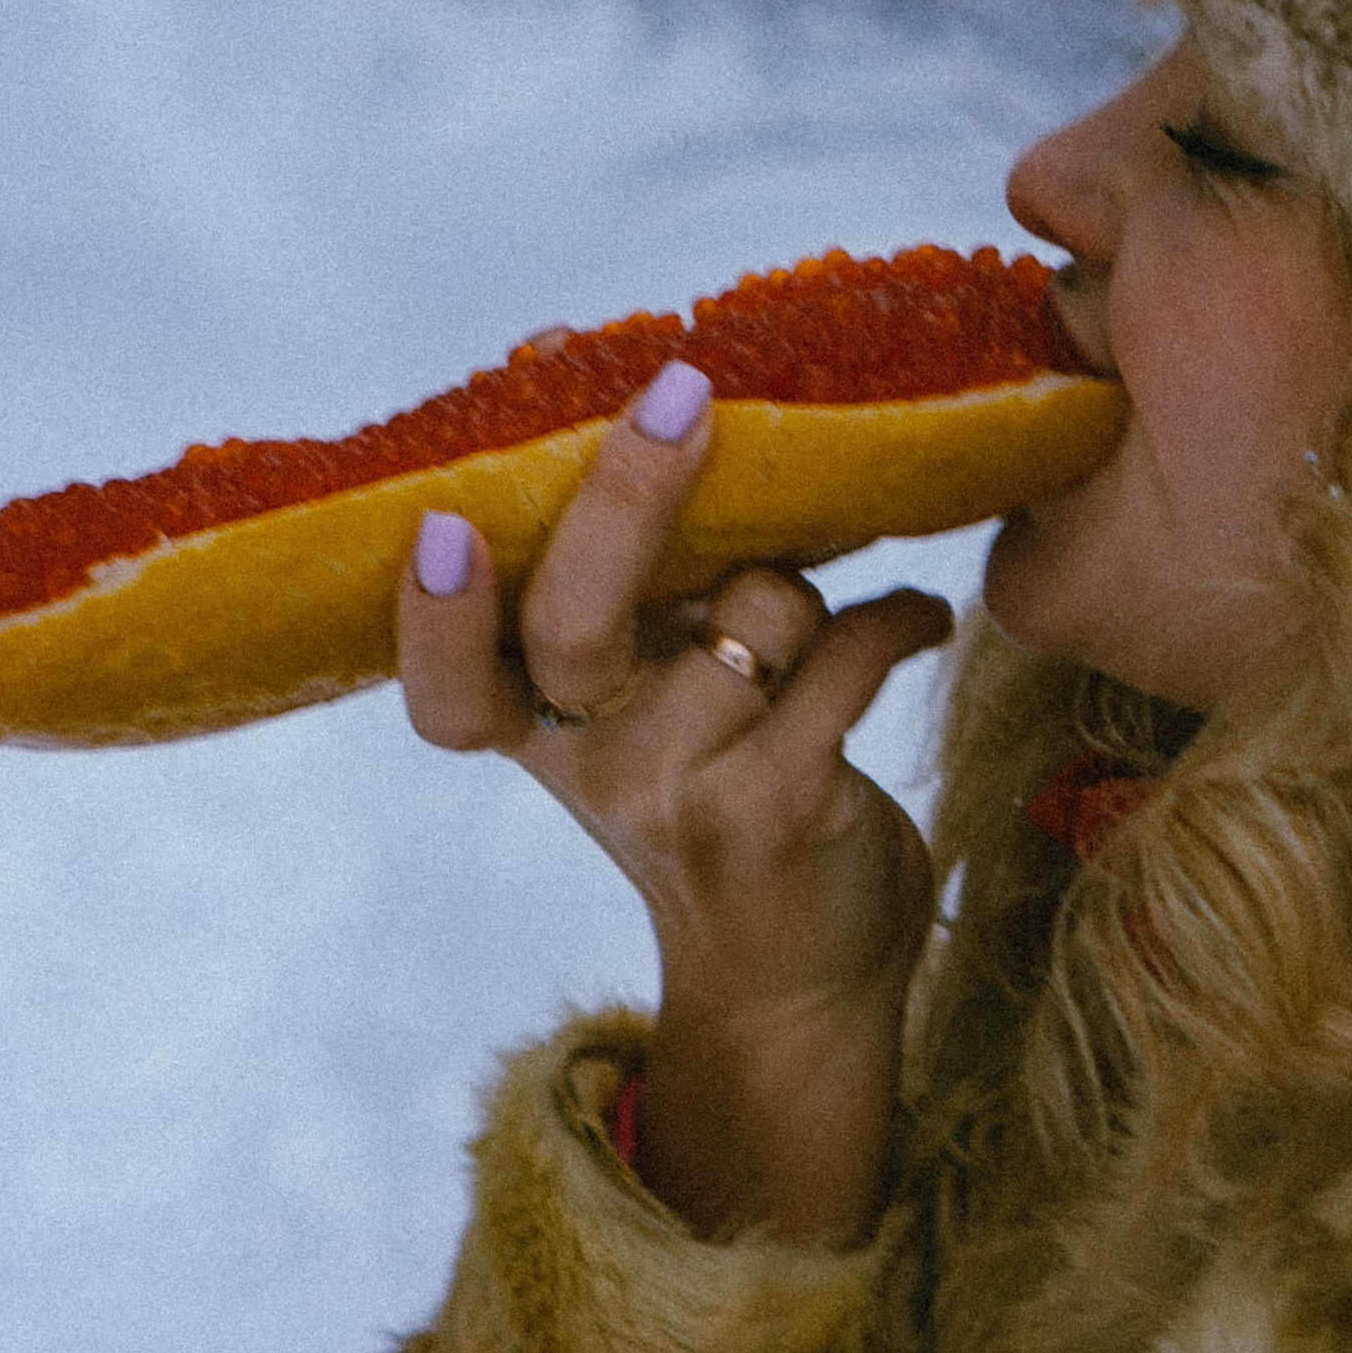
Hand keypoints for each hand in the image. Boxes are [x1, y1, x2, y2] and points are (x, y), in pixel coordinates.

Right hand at [398, 359, 950, 1247]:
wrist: (793, 986)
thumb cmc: (715, 802)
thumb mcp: (638, 713)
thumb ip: (616, 585)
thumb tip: (565, 366)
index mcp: (541, 732)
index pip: (447, 693)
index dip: (433, 620)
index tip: (443, 524)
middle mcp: (596, 762)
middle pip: (577, 621)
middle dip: (628, 497)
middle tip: (683, 394)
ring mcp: (686, 790)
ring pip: (758, 605)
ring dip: (812, 580)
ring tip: (829, 615)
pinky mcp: (783, 805)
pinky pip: (849, 658)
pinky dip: (898, 618)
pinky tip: (919, 619)